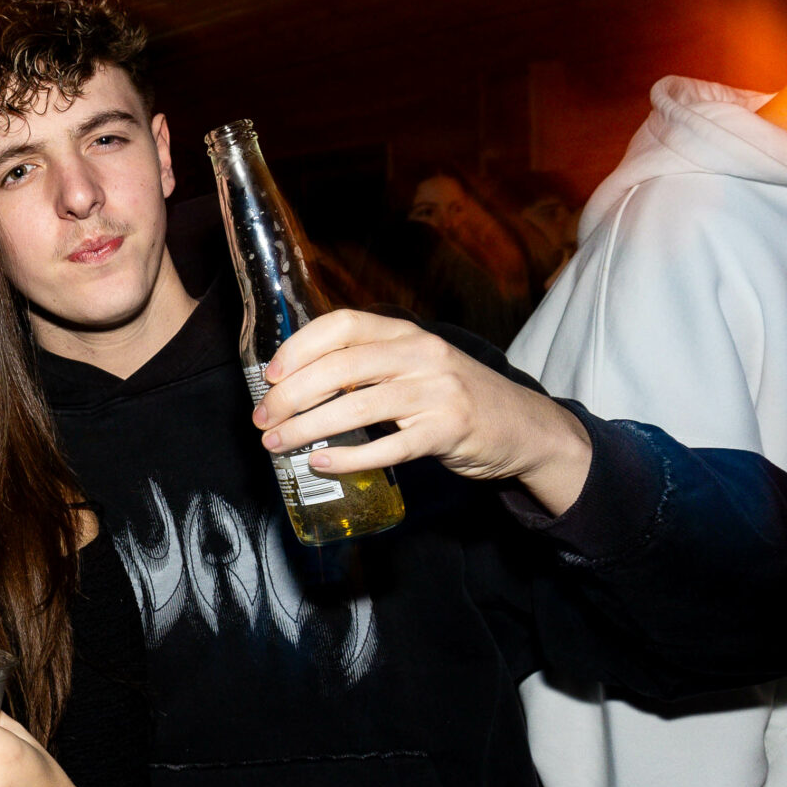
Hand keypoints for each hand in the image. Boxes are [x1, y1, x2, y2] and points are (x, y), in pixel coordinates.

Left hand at [258, 309, 592, 515]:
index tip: (270, 375)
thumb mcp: (416, 366)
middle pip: (341, 367)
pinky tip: (321, 462)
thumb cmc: (455, 397)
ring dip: (307, 428)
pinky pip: (388, 447)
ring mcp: (437, 392)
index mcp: (406, 334)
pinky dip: (349, 457)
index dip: (299, 346)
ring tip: (277, 444)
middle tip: (263, 420)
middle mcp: (421, 355)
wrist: (523, 427)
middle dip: (291, 395)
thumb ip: (370, 366)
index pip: (343, 324)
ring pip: (357, 406)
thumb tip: (299, 384)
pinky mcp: (448, 432)